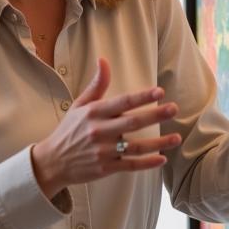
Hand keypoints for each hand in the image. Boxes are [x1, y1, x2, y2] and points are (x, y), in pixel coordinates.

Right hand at [31, 57, 181, 198]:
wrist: (52, 161)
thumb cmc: (69, 130)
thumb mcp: (79, 106)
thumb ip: (97, 85)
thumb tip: (103, 60)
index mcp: (93, 113)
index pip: (121, 102)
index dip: (141, 97)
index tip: (159, 92)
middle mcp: (98, 131)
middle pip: (132, 122)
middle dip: (155, 115)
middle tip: (174, 108)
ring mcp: (102, 151)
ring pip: (135, 146)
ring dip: (158, 143)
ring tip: (177, 137)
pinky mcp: (105, 168)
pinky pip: (130, 165)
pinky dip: (147, 163)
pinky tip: (162, 159)